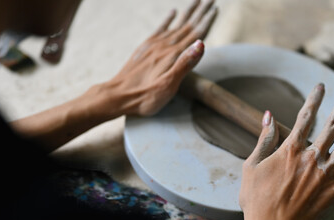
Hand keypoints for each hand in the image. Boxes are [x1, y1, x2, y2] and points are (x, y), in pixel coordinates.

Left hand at [94, 0, 217, 116]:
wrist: (117, 96)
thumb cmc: (144, 96)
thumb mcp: (168, 85)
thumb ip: (184, 64)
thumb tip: (201, 44)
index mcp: (172, 55)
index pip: (195, 35)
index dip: (206, 21)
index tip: (215, 8)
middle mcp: (164, 46)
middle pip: (187, 26)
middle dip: (201, 12)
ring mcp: (154, 45)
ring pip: (176, 25)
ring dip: (188, 13)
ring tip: (197, 1)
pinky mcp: (145, 48)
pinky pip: (160, 29)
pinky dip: (167, 20)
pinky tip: (172, 12)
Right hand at [239, 82, 333, 219]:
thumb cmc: (258, 200)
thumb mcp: (251, 166)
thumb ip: (263, 139)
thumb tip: (267, 115)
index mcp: (290, 149)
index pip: (305, 116)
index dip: (314, 98)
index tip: (321, 85)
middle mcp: (312, 156)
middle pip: (332, 123)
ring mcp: (327, 172)